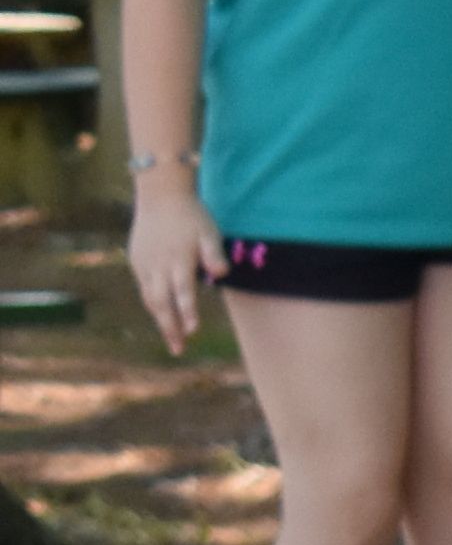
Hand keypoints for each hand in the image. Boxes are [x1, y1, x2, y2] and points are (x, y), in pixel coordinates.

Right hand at [125, 175, 219, 350]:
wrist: (160, 195)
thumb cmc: (191, 216)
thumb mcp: (209, 231)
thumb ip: (214, 254)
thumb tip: (221, 273)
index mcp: (178, 259)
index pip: (182, 291)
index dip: (187, 311)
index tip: (193, 330)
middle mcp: (158, 265)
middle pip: (161, 302)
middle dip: (170, 327)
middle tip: (179, 349)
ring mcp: (145, 264)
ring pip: (150, 298)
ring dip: (161, 320)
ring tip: (173, 339)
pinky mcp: (137, 261)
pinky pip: (144, 288)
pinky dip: (153, 304)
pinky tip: (162, 315)